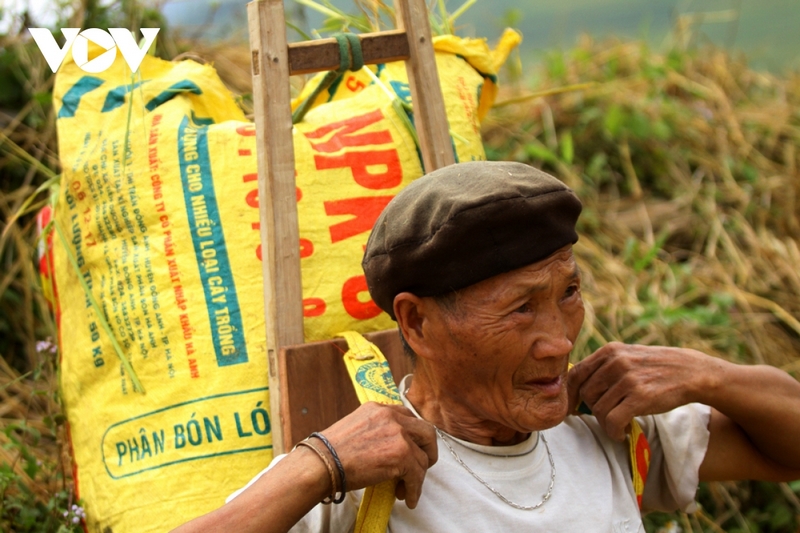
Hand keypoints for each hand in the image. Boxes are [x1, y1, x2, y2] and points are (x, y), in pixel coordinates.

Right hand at [316, 402, 437, 507]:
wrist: (321, 464)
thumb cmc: (330, 453)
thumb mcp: (356, 428)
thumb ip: (375, 431)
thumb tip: (388, 448)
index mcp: (378, 409)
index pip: (407, 417)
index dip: (412, 437)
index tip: (410, 450)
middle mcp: (391, 416)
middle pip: (426, 431)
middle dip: (427, 451)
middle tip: (420, 466)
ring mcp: (398, 434)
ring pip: (423, 456)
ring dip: (417, 476)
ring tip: (404, 489)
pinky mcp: (401, 454)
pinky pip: (417, 475)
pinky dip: (414, 490)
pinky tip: (407, 498)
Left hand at [568, 342, 713, 439]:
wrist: (691, 372)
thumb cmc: (655, 368)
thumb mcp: (627, 356)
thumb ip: (603, 367)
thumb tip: (574, 390)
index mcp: (609, 350)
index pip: (576, 374)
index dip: (570, 395)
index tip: (573, 409)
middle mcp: (616, 362)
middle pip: (587, 394)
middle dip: (593, 410)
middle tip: (608, 416)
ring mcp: (628, 379)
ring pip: (599, 409)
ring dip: (606, 423)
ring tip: (619, 424)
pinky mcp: (640, 397)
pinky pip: (613, 421)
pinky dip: (613, 432)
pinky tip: (622, 433)